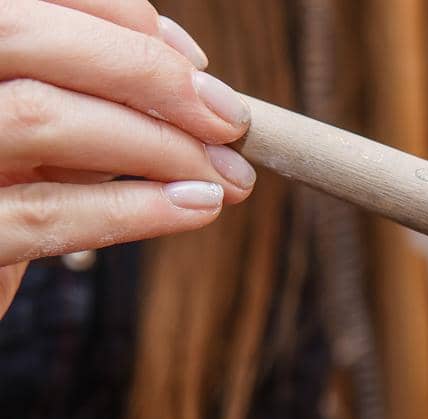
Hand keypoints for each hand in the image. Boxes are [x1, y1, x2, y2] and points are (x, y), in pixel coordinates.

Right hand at [0, 0, 256, 315]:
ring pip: (42, 118)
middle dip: (147, 74)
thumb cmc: (6, 189)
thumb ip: (95, 100)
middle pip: (30, 39)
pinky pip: (44, 213)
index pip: (38, 1)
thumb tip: (196, 90)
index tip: (196, 66)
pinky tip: (194, 208)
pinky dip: (132, 209)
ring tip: (225, 179)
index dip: (124, 19)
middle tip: (229, 123)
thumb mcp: (44, 132)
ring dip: (156, 145)